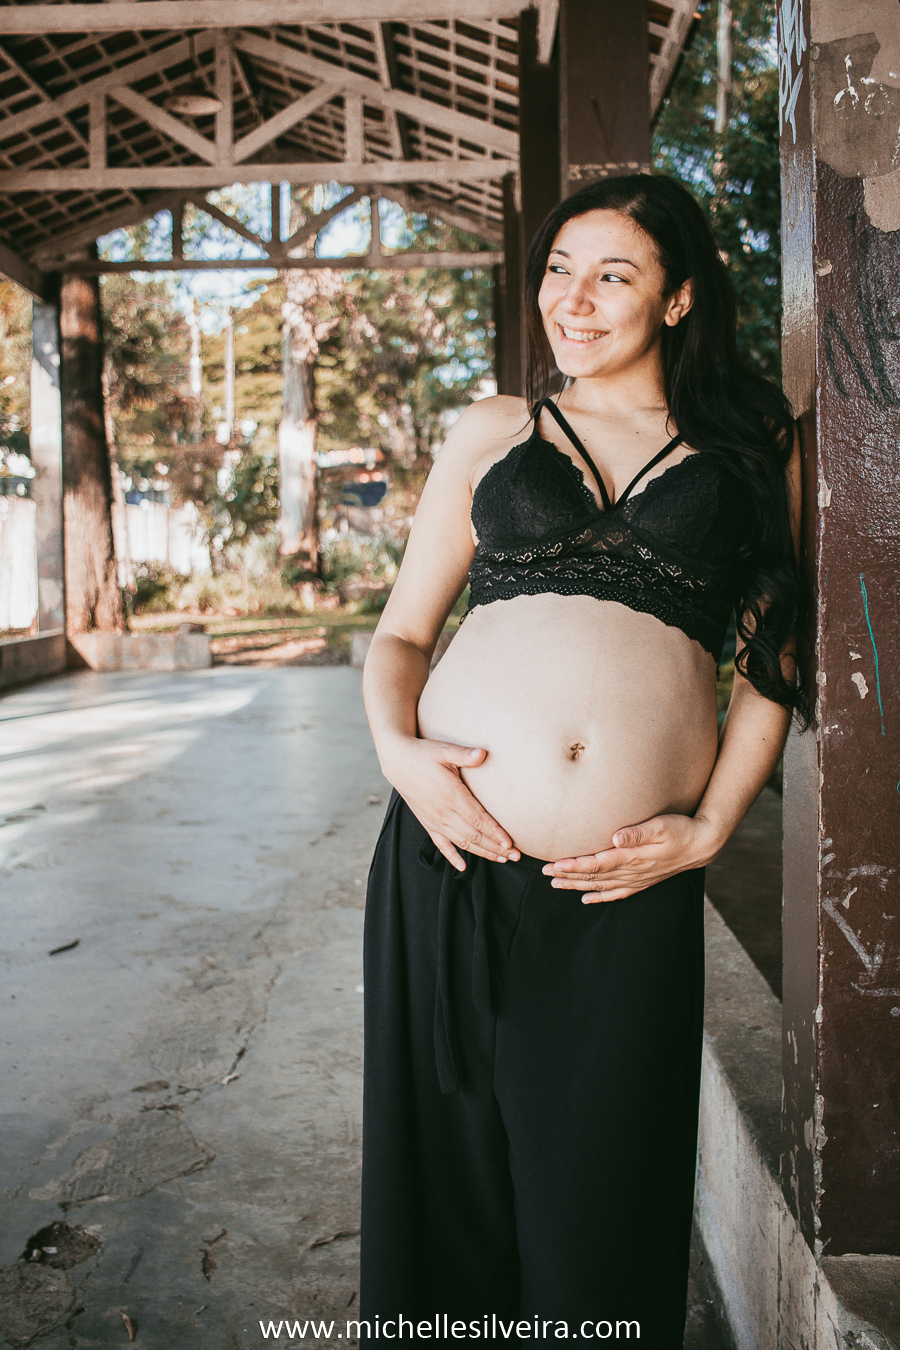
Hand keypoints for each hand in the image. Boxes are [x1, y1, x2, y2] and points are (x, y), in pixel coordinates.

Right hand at [382, 735, 519, 871]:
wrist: (397, 761)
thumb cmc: (423, 754)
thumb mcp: (444, 750)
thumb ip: (464, 754)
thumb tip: (483, 753)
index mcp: (451, 795)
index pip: (478, 819)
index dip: (495, 833)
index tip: (510, 844)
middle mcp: (443, 812)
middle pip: (474, 835)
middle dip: (496, 848)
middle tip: (515, 856)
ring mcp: (434, 820)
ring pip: (462, 842)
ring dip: (482, 853)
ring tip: (501, 859)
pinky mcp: (427, 823)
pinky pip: (441, 845)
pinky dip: (452, 857)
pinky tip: (462, 866)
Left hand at [541, 813, 721, 902]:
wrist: (702, 844)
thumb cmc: (680, 830)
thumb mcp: (661, 825)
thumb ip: (638, 832)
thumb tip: (616, 837)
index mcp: (632, 857)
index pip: (596, 864)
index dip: (574, 865)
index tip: (555, 865)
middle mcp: (631, 872)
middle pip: (594, 876)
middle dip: (568, 875)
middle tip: (545, 873)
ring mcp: (636, 879)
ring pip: (601, 885)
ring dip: (577, 885)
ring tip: (556, 884)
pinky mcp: (642, 881)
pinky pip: (616, 893)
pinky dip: (599, 896)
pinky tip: (586, 898)